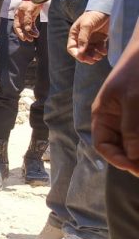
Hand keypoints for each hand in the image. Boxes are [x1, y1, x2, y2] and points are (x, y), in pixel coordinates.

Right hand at [13, 0, 42, 41]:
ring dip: (30, 33)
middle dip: (26, 34)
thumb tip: (27, 29)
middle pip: (22, 29)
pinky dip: (34, 30)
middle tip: (30, 40)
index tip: (23, 38)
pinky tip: (37, 33)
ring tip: (35, 37)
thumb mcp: (28, 10)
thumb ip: (27, 20)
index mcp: (17, 16)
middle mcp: (21, 18)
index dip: (19, 33)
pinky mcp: (31, 18)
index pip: (17, 26)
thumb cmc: (31, 3)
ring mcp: (26, 19)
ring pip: (27, 28)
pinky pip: (32, 26)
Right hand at [67, 10, 109, 63]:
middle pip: (81, 52)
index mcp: (75, 35)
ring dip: (94, 56)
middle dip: (86, 57)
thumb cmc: (93, 15)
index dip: (76, 54)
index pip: (72, 48)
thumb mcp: (86, 25)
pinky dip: (101, 52)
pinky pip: (99, 49)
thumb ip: (83, 38)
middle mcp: (82, 39)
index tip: (83, 58)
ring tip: (100, 55)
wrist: (107, 9)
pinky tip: (104, 51)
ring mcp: (91, 40)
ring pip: (90, 52)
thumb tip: (80, 52)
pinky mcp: (100, 39)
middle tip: (93, 60)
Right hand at [92, 47, 138, 175]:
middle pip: (122, 147)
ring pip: (135, 142)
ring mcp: (131, 118)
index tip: (136, 167)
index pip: (104, 145)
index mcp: (102, 116)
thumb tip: (132, 157)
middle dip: (135, 157)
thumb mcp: (133, 100)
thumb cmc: (137, 71)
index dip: (118, 159)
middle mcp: (115, 120)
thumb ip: (132, 129)